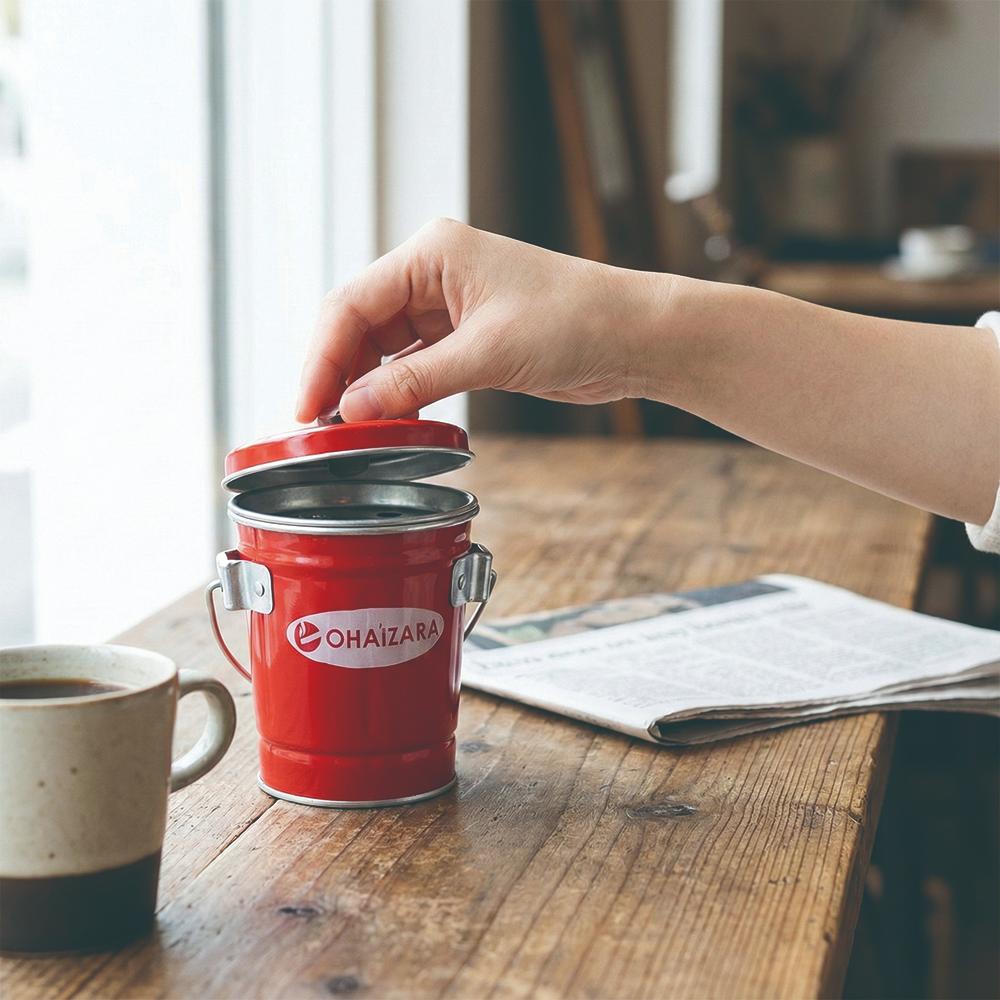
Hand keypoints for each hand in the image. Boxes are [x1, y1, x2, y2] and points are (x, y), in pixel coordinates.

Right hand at [296, 218, 665, 421]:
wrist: (631, 336)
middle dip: (338, 375)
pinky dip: (397, 395)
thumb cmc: (575, 320)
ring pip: (383, 351)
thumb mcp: (488, 352)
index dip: (322, 356)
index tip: (306, 404)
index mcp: (432, 254)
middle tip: (320, 426)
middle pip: (360, 326)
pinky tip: (386, 421)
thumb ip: (416, 382)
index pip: (353, 303)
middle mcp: (434, 276)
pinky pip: (413, 369)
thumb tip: (353, 409)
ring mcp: (448, 309)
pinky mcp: (465, 340)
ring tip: (348, 431)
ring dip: (366, 389)